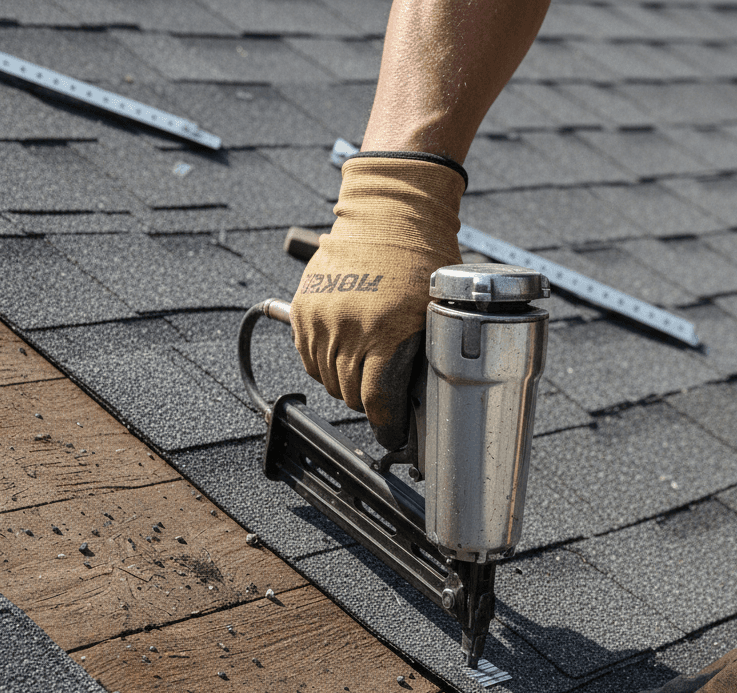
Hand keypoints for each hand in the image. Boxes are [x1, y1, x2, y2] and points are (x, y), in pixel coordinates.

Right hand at [291, 155, 463, 449]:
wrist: (386, 213)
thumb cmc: (421, 260)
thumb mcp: (433, 313)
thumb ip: (422, 357)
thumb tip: (419, 402)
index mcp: (387, 334)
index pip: (378, 402)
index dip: (387, 427)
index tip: (393, 435)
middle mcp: (349, 330)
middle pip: (351, 396)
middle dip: (369, 402)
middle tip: (383, 397)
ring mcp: (321, 320)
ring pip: (327, 381)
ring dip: (345, 384)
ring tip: (363, 369)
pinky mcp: (303, 310)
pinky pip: (308, 358)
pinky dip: (324, 363)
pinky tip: (344, 351)